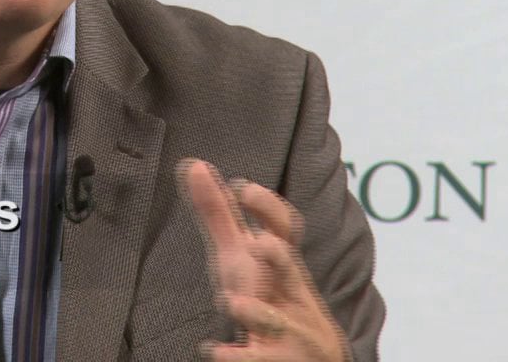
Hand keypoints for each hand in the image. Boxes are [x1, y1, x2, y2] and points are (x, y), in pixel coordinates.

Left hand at [181, 159, 347, 361]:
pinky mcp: (275, 361)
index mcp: (280, 263)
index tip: (243, 188)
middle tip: (258, 244)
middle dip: (277, 256)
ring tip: (232, 302)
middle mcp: (289, 292)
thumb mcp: (242, 255)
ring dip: (257, 311)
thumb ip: (218, 214)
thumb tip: (194, 164)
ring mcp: (286, 329)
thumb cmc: (271, 295)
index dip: (267, 209)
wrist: (312, 359)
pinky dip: (237, 358)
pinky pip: (258, 361)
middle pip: (289, 270)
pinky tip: (212, 351)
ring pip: (275, 320)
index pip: (284, 230)